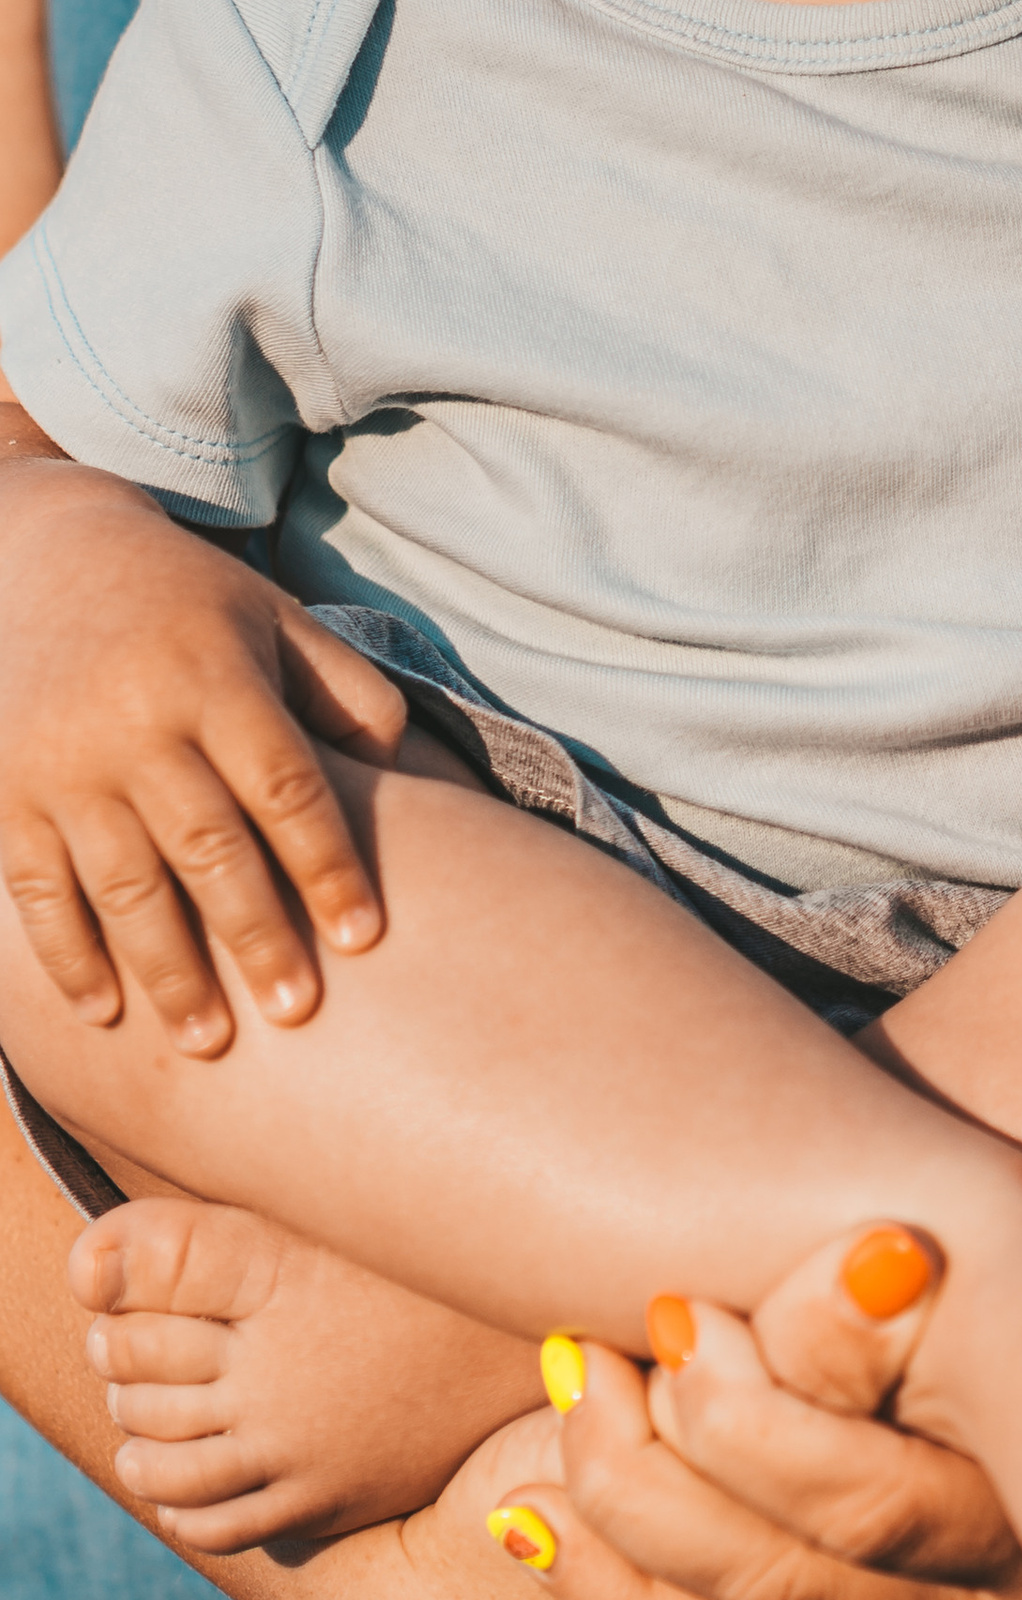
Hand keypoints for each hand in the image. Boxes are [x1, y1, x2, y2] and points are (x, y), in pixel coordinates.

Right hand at [0, 453, 406, 1053]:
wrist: (43, 558)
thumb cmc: (188, 604)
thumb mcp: (275, 620)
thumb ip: (344, 693)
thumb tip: (403, 780)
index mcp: (218, 677)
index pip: (286, 787)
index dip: (328, 864)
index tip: (365, 936)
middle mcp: (139, 724)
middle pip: (208, 849)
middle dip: (256, 938)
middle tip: (300, 1014)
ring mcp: (63, 764)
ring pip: (123, 885)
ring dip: (167, 971)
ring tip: (210, 1042)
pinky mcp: (6, 793)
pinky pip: (35, 890)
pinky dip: (68, 956)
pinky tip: (106, 1013)